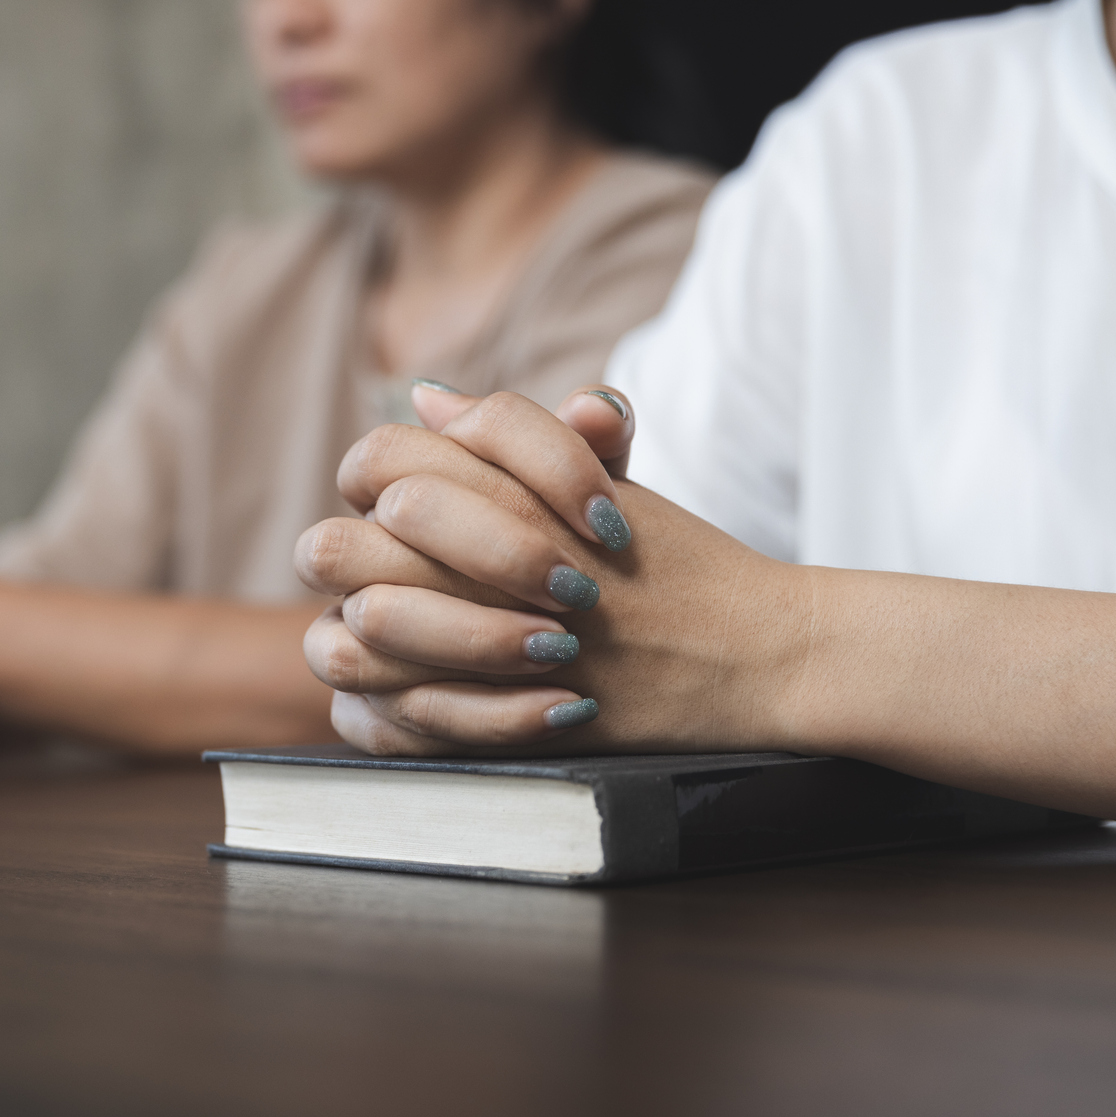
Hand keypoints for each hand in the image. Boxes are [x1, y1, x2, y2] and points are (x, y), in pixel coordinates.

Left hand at [296, 386, 812, 755]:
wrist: (760, 655)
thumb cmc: (678, 564)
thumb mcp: (604, 480)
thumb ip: (511, 436)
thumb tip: (423, 398)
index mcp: (516, 488)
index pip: (385, 454)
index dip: (374, 478)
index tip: (395, 506)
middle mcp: (500, 561)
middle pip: (357, 537)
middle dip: (356, 555)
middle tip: (381, 574)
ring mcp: (505, 644)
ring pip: (364, 624)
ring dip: (367, 629)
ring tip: (386, 634)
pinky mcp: (512, 718)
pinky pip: (396, 713)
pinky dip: (389, 706)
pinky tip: (402, 694)